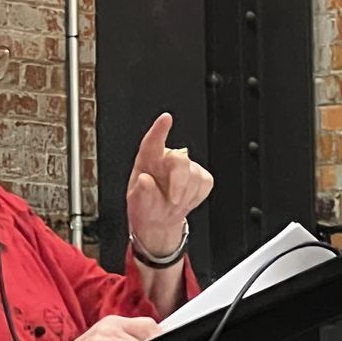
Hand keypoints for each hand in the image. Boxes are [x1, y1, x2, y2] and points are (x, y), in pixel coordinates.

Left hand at [125, 113, 212, 259]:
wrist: (159, 222)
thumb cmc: (145, 208)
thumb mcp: (136, 204)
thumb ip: (141, 193)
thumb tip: (145, 180)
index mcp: (147, 161)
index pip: (152, 142)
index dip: (159, 129)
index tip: (166, 118)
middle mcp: (166, 159)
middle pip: (180, 160)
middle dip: (179, 183)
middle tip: (174, 201)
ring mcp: (185, 166)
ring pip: (194, 174)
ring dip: (185, 195)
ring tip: (174, 204)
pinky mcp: (201, 175)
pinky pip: (204, 183)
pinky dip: (195, 197)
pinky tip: (185, 200)